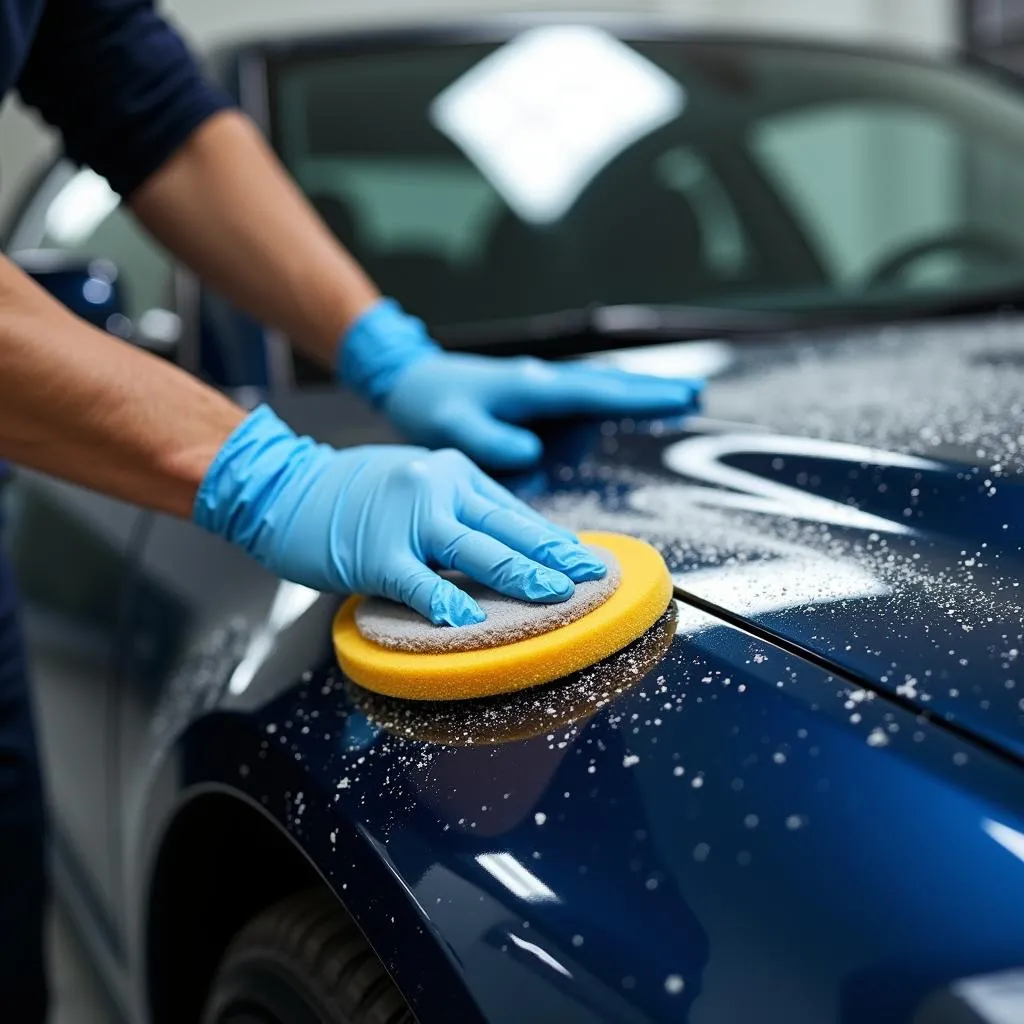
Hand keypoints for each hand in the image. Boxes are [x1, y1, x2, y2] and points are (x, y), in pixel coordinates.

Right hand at [193, 406, 606, 624]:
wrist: (286, 486)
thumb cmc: (354, 493)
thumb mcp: (418, 483)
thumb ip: (460, 511)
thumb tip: (508, 547)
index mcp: (455, 472)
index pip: (515, 511)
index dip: (553, 539)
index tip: (586, 560)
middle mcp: (440, 486)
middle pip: (508, 526)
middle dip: (554, 555)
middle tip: (591, 577)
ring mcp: (408, 518)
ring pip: (476, 550)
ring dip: (520, 574)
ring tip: (556, 596)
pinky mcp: (376, 552)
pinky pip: (419, 582)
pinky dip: (445, 602)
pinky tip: (470, 622)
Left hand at [338, 299, 702, 469]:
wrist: (410, 381)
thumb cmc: (430, 404)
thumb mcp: (452, 427)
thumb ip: (491, 440)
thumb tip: (533, 451)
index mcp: (531, 387)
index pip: (595, 392)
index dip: (637, 397)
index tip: (678, 397)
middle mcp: (542, 382)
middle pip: (607, 385)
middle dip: (651, 389)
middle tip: (696, 393)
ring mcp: (540, 388)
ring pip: (598, 389)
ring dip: (636, 393)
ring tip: (678, 397)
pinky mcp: (534, 398)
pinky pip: (581, 399)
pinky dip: (610, 400)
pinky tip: (625, 407)